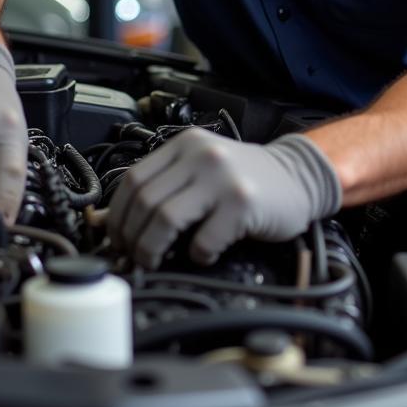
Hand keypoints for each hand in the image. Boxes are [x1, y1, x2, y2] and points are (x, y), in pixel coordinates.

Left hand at [106, 129, 340, 268]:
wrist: (297, 177)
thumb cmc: (244, 179)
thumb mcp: (199, 173)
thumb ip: (161, 189)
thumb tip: (109, 222)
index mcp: (184, 145)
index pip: (132, 179)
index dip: (117, 215)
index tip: (116, 239)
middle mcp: (200, 155)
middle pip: (144, 201)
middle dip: (131, 238)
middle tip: (134, 257)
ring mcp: (222, 177)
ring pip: (164, 218)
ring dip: (152, 249)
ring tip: (156, 261)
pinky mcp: (241, 203)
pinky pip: (203, 239)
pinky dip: (196, 255)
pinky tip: (203, 253)